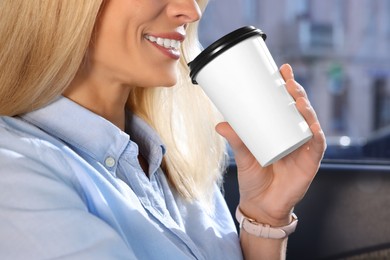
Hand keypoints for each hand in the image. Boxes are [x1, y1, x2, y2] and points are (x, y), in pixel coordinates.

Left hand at [216, 64, 325, 225]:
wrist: (261, 205)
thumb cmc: (254, 178)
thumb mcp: (243, 155)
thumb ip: (235, 139)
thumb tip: (219, 124)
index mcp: (280, 130)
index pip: (286, 104)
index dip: (287, 86)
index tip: (281, 69)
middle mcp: (294, 136)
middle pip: (300, 109)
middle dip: (297, 92)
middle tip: (287, 80)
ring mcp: (304, 148)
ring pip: (310, 123)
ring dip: (306, 109)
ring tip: (296, 98)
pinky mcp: (310, 162)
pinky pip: (316, 146)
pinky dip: (315, 135)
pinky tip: (311, 125)